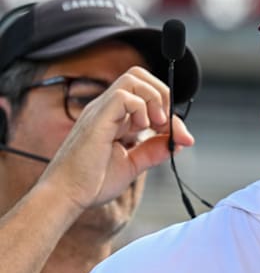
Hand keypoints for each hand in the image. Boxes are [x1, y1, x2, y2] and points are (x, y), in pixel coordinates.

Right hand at [37, 66, 194, 211]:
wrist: (66, 196)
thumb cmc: (91, 183)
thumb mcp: (132, 165)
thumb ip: (154, 151)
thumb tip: (179, 141)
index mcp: (114, 117)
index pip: (145, 95)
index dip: (169, 110)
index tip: (180, 136)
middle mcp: (106, 109)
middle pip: (139, 76)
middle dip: (163, 94)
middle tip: (166, 124)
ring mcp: (100, 111)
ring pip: (133, 78)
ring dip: (154, 98)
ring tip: (157, 124)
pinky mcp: (96, 119)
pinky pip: (123, 95)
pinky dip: (141, 108)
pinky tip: (142, 128)